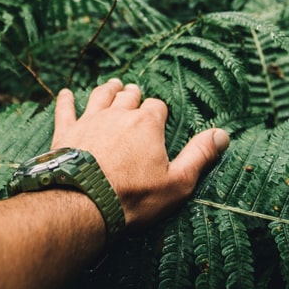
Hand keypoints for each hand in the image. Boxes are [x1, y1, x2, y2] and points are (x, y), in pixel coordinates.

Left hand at [50, 78, 229, 227]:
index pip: (157, 107)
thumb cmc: (134, 196)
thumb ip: (200, 155)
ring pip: (100, 95)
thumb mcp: (178, 181)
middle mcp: (119, 114)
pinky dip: (66, 100)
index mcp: (147, 123)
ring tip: (113, 85)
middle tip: (134, 94)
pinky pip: (66, 109)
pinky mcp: (66, 132)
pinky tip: (66, 93)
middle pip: (128, 96)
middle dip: (134, 95)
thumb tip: (223, 134)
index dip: (159, 112)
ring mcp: (90, 120)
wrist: (85, 203)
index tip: (159, 120)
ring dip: (108, 89)